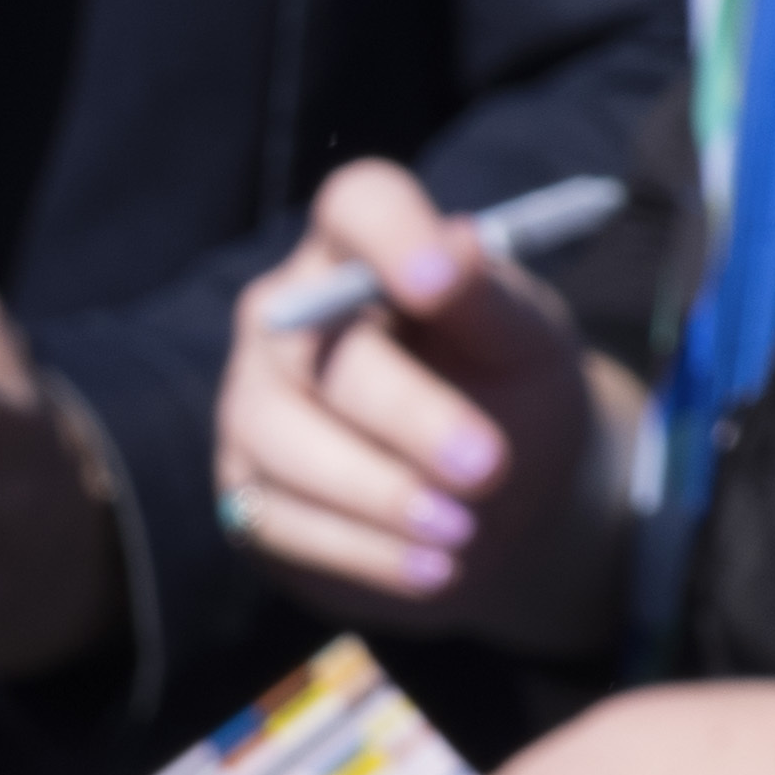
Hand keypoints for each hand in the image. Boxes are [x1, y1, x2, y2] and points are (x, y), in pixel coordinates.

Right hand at [217, 154, 638, 649]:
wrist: (502, 499)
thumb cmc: (514, 392)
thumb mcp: (528, 343)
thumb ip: (489, 298)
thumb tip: (454, 245)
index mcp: (365, 249)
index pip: (360, 205)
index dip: (390, 234)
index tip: (437, 281)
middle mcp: (288, 315)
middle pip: (327, 354)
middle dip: (411, 417)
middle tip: (488, 466)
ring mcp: (253, 404)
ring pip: (286, 444)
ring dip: (380, 494)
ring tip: (465, 531)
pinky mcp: (245, 492)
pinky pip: (281, 522)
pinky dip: (364, 551)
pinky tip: (434, 569)